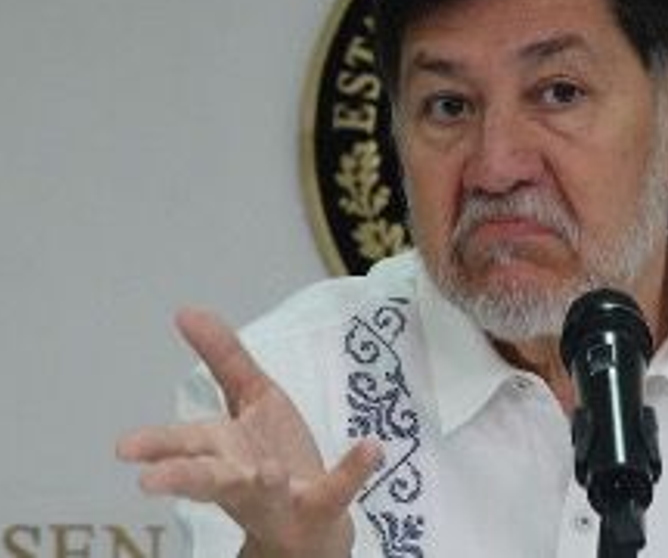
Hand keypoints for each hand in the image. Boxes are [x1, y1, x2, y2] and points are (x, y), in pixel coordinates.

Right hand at [116, 308, 380, 557]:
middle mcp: (242, 479)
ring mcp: (282, 496)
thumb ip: (224, 358)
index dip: (157, 445)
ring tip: (267, 472)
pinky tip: (372, 447)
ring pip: (263, 491)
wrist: (309, 527)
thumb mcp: (252, 400)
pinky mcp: (322, 506)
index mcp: (222, 451)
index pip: (186, 444)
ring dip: (261, 481)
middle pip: (208, 477)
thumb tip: (186, 310)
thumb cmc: (269, 458)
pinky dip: (354, 470)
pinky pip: (338, 489)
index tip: (124, 449)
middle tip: (149, 483)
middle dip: (181, 478)